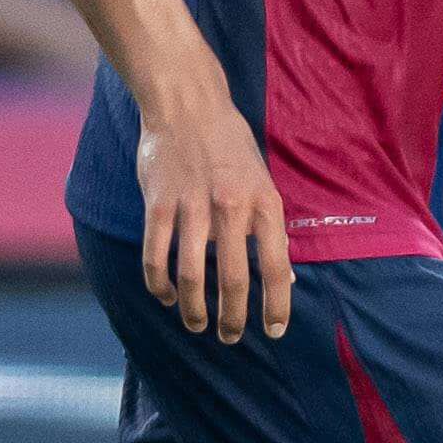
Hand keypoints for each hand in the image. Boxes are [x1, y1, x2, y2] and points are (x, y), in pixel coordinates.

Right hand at [135, 85, 292, 340]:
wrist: (188, 104)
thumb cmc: (230, 146)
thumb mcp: (263, 182)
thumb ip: (270, 229)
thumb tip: (286, 277)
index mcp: (264, 203)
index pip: (276, 267)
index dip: (276, 305)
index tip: (273, 331)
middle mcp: (231, 207)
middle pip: (233, 279)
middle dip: (232, 318)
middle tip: (229, 337)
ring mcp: (192, 206)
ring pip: (192, 275)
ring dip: (194, 309)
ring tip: (197, 324)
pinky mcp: (158, 203)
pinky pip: (156, 256)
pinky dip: (159, 283)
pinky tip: (165, 296)